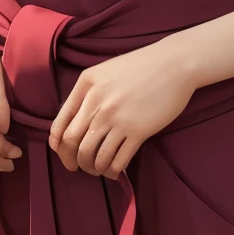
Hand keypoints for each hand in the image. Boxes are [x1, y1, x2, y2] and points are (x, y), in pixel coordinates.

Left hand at [49, 41, 196, 179]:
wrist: (175, 64)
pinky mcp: (138, 131)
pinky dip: (112, 170)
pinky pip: (117, 160)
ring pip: (93, 155)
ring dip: (92, 168)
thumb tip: (75, 122)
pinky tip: (114, 170)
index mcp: (86, 84)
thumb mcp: (106, 71)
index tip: (62, 154)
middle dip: (72, 160)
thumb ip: (88, 93)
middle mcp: (98, 102)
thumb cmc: (142, 66)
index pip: (61, 123)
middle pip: (73, 142)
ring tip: (98, 169)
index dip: (58, 145)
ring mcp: (117, 118)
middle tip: (77, 167)